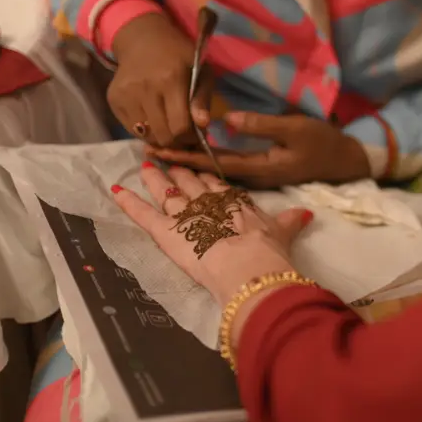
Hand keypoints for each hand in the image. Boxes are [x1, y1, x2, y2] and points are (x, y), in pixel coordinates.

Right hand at [108, 12, 212, 147]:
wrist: (143, 40)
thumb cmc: (179, 56)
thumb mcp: (201, 70)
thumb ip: (203, 99)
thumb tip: (203, 125)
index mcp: (171, 80)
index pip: (180, 126)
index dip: (191, 138)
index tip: (196, 135)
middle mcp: (145, 89)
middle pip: (163, 136)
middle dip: (177, 142)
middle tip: (183, 135)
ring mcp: (126, 95)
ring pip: (146, 137)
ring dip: (160, 138)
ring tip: (169, 128)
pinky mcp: (113, 100)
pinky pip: (131, 130)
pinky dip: (145, 131)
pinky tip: (153, 119)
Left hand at [113, 163, 311, 311]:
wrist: (249, 264)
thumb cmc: (268, 249)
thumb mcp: (284, 232)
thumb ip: (291, 221)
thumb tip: (306, 214)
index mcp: (236, 202)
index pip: (218, 186)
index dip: (207, 177)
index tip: (200, 166)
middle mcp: (209, 202)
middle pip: (191, 183)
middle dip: (181, 170)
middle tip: (170, 157)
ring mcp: (185, 213)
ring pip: (167, 191)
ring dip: (156, 178)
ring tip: (147, 164)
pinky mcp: (165, 229)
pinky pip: (144, 214)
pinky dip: (129, 203)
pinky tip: (115, 191)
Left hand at [148, 112, 370, 186]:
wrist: (346, 161)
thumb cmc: (322, 143)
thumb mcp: (295, 129)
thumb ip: (261, 125)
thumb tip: (226, 120)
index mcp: (258, 168)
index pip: (212, 163)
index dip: (184, 157)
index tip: (157, 150)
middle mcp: (252, 178)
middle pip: (207, 173)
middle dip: (178, 164)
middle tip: (148, 154)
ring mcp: (257, 178)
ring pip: (215, 174)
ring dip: (190, 165)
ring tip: (163, 156)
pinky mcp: (262, 173)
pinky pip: (227, 172)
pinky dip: (207, 163)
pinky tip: (196, 156)